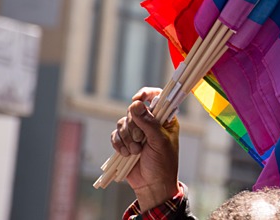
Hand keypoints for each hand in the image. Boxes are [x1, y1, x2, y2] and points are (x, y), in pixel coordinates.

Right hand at [111, 87, 179, 210]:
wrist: (152, 185)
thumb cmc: (163, 163)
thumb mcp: (159, 141)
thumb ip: (148, 122)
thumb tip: (135, 103)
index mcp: (164, 119)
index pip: (156, 97)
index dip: (145, 94)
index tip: (137, 99)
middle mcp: (150, 122)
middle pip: (133, 110)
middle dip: (134, 127)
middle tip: (140, 141)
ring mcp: (137, 131)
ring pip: (122, 122)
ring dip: (127, 138)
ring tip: (135, 152)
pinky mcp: (125, 141)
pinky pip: (115, 135)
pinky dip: (118, 144)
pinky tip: (125, 153)